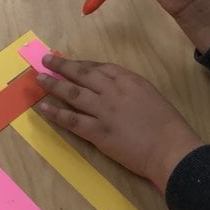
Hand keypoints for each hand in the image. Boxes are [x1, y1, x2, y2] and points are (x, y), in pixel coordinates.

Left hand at [37, 54, 200, 190]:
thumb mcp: (151, 95)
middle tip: (45, 61)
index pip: (100, 67)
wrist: (170, 148)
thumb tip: (113, 87)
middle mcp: (113, 91)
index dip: (82, 64)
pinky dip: (55, 113)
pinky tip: (43, 108)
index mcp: (129, 80)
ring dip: (53, 85)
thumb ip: (130, 88)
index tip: (71, 64)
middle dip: (62, 66)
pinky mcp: (98, 132)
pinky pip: (71, 120)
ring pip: (72, 93)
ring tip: (39, 79)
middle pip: (82, 74)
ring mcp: (103, 111)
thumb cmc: (167, 125)